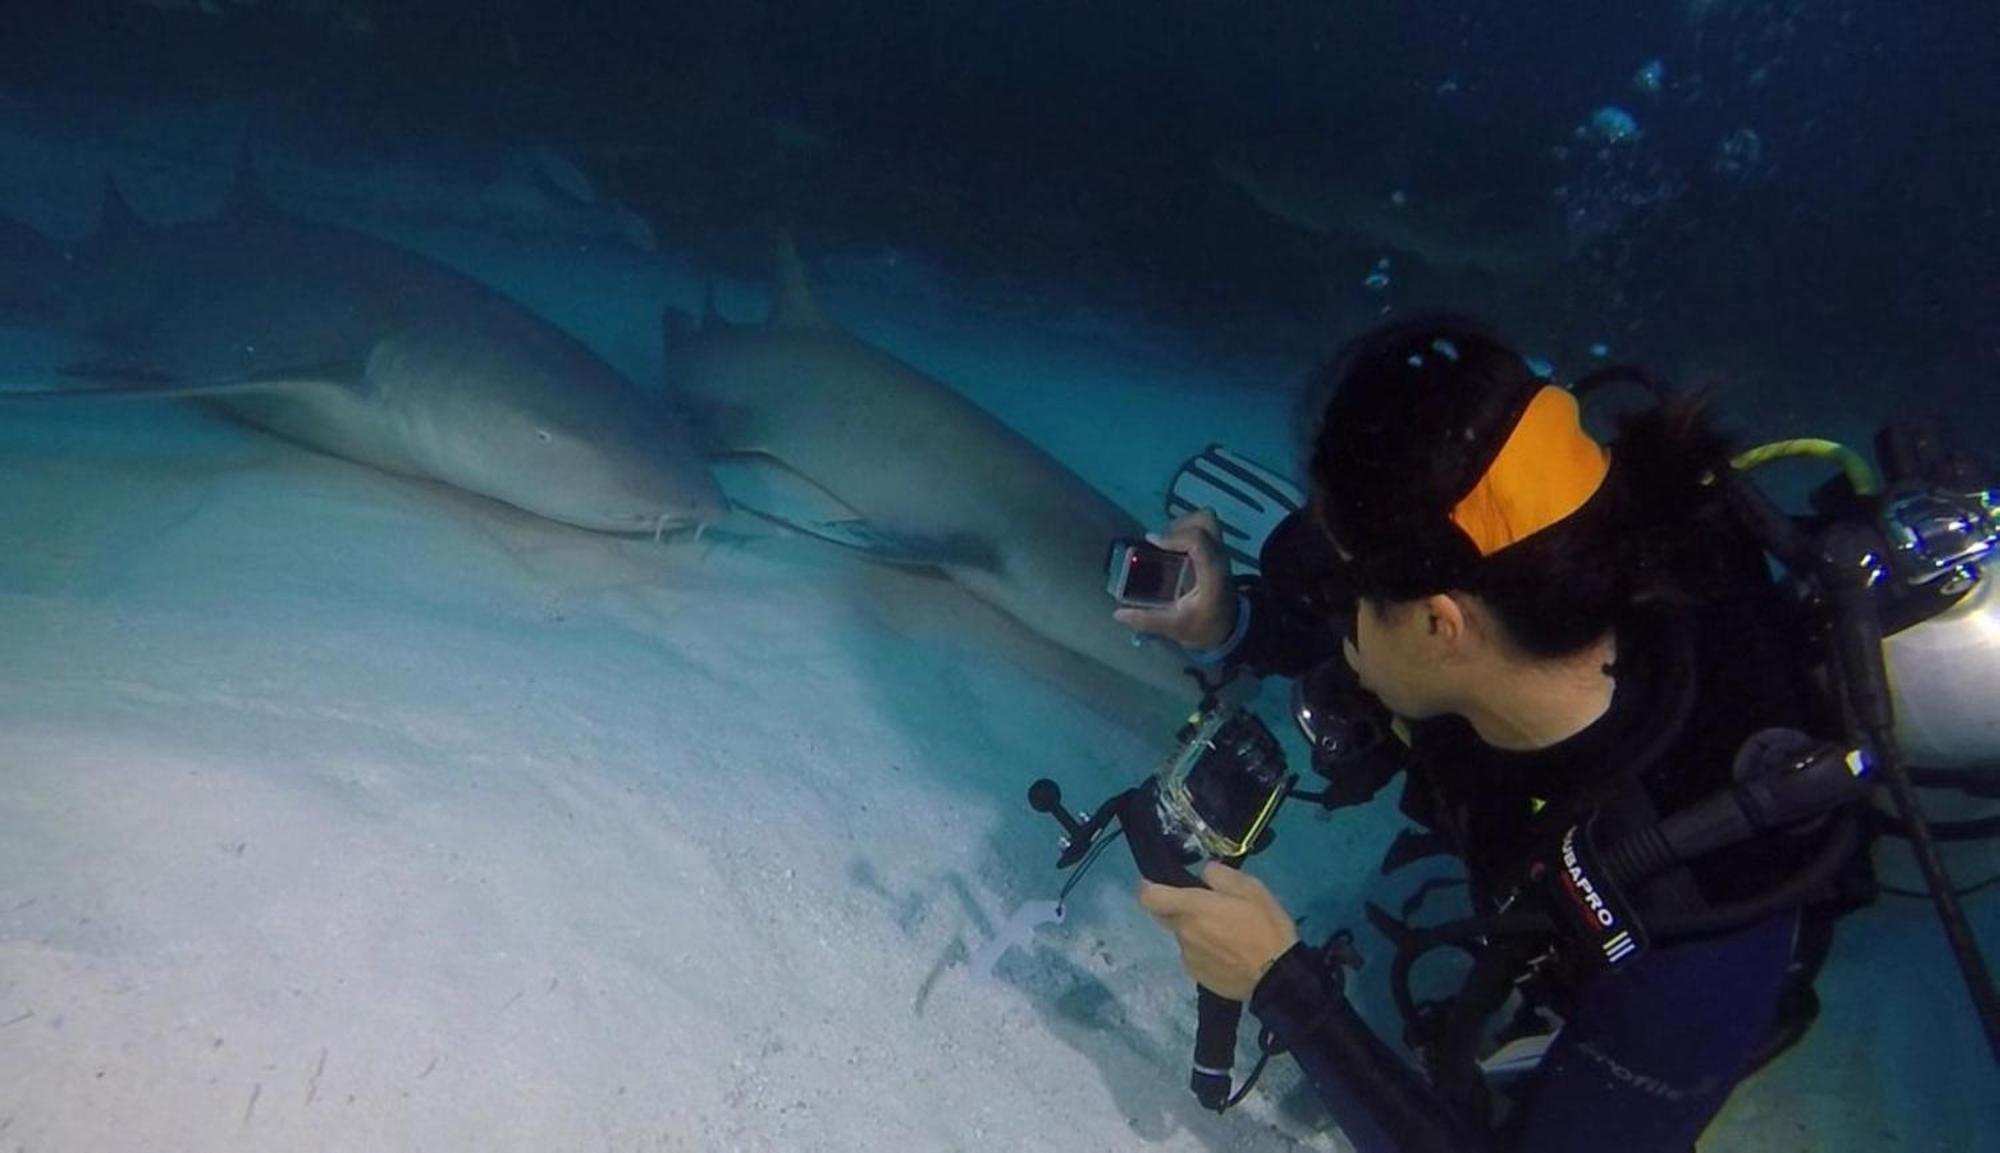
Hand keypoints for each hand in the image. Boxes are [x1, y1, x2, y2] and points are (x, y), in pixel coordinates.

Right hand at [1113, 508, 1236, 649]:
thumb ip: (1148, 620)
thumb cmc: (1206, 626)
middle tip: (1161, 542)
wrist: (1230, 629)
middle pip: (1206, 521)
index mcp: (1212, 574)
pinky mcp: (1214, 552)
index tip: (1152, 542)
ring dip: (1183, 526)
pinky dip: (1185, 532)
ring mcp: (1218, 552)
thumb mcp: (1176, 627)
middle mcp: (1218, 557)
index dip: (1173, 537)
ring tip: (1165, 545)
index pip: (1198, 540)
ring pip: (1205, 521)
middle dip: (1180, 524)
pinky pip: (1202, 530)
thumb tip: (1118, 614)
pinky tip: (1171, 550)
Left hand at [1137, 862, 1298, 1000]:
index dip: (1148, 888)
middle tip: (1207, 908)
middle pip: (1166, 916)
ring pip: (1183, 936)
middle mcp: (1183, 933)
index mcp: (1192, 908)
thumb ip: (1221, 875)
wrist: (1277, 977)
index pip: (1149, 897)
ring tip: (1227, 935)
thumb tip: (1204, 873)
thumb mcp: (1251, 889)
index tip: (1158, 884)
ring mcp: (1188, 957)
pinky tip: (1228, 954)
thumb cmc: (1265, 928)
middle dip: (1178, 909)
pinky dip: (1205, 951)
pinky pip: (1194, 956)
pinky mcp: (1198, 976)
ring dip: (1196, 931)